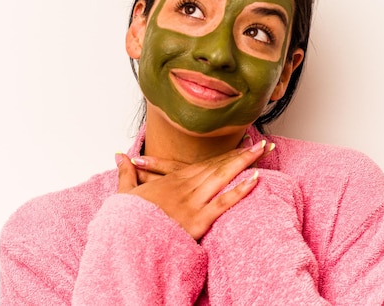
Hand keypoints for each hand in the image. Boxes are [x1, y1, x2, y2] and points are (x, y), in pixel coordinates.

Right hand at [115, 140, 272, 239]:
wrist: (124, 240)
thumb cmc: (126, 222)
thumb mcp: (124, 194)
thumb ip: (126, 173)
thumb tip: (118, 155)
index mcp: (171, 181)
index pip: (204, 164)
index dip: (225, 155)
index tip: (241, 147)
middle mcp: (185, 187)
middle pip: (218, 166)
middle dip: (242, 154)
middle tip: (263, 144)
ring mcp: (192, 202)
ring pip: (223, 177)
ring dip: (245, 162)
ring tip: (264, 151)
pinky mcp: (197, 220)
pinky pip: (223, 203)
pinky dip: (240, 190)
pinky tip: (255, 179)